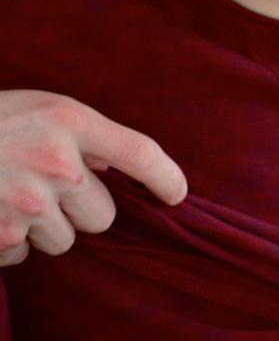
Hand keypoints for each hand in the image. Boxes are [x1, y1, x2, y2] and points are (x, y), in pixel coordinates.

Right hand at [0, 89, 186, 265]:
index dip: (166, 176)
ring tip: (13, 193)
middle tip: (51, 187)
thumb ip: (79, 133)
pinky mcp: (2, 237)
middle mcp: (56, 163)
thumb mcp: (39, 107)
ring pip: (66, 240)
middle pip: (103, 216)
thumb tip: (116, 165)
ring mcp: (27, 204)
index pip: (139, 151)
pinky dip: (13, 241)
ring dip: (48, 227)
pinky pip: (25, 255)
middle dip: (84, 209)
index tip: (178, 195)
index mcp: (69, 120)